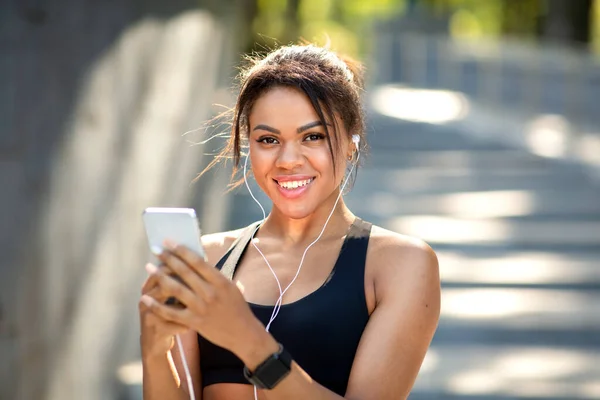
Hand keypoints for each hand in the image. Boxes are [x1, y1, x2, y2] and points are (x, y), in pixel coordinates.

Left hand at [140, 243, 266, 356]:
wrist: (244, 333)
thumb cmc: (237, 307)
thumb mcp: (230, 287)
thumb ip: (213, 276)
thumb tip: (194, 261)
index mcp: (220, 281)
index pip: (197, 261)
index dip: (181, 250)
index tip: (168, 242)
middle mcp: (210, 293)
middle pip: (184, 272)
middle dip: (168, 259)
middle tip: (155, 250)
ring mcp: (201, 308)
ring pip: (176, 289)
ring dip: (160, 276)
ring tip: (149, 267)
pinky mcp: (194, 322)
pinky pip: (171, 312)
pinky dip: (157, 305)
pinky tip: (145, 298)